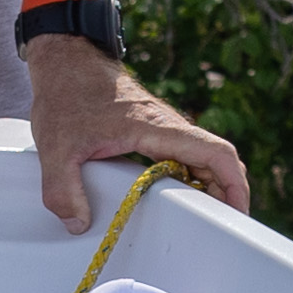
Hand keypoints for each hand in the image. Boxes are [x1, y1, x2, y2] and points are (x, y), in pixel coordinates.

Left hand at [29, 30, 250, 231]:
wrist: (67, 62)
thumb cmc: (66, 95)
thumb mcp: (55, 147)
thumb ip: (62, 189)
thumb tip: (78, 223)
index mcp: (157, 127)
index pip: (214, 152)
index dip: (233, 184)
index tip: (237, 212)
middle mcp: (169, 127)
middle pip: (217, 160)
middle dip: (227, 194)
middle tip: (221, 230)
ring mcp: (164, 129)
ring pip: (203, 160)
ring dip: (211, 188)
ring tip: (203, 222)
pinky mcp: (155, 133)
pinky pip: (186, 158)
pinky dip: (192, 180)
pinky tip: (180, 201)